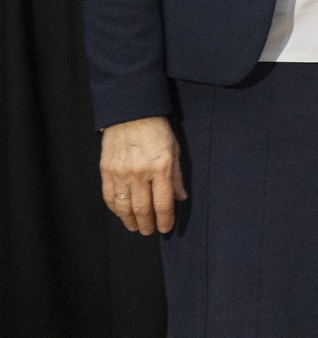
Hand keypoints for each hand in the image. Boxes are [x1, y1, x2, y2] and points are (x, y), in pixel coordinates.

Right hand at [100, 116, 184, 233]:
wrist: (130, 114)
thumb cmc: (157, 131)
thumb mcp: (174, 150)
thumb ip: (176, 176)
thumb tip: (181, 198)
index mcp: (160, 168)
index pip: (163, 203)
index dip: (164, 220)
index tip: (165, 229)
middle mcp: (140, 173)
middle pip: (142, 209)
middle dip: (147, 224)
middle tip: (150, 231)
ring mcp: (121, 173)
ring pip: (124, 207)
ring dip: (130, 221)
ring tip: (136, 227)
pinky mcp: (106, 172)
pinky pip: (109, 197)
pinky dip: (116, 209)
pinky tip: (121, 214)